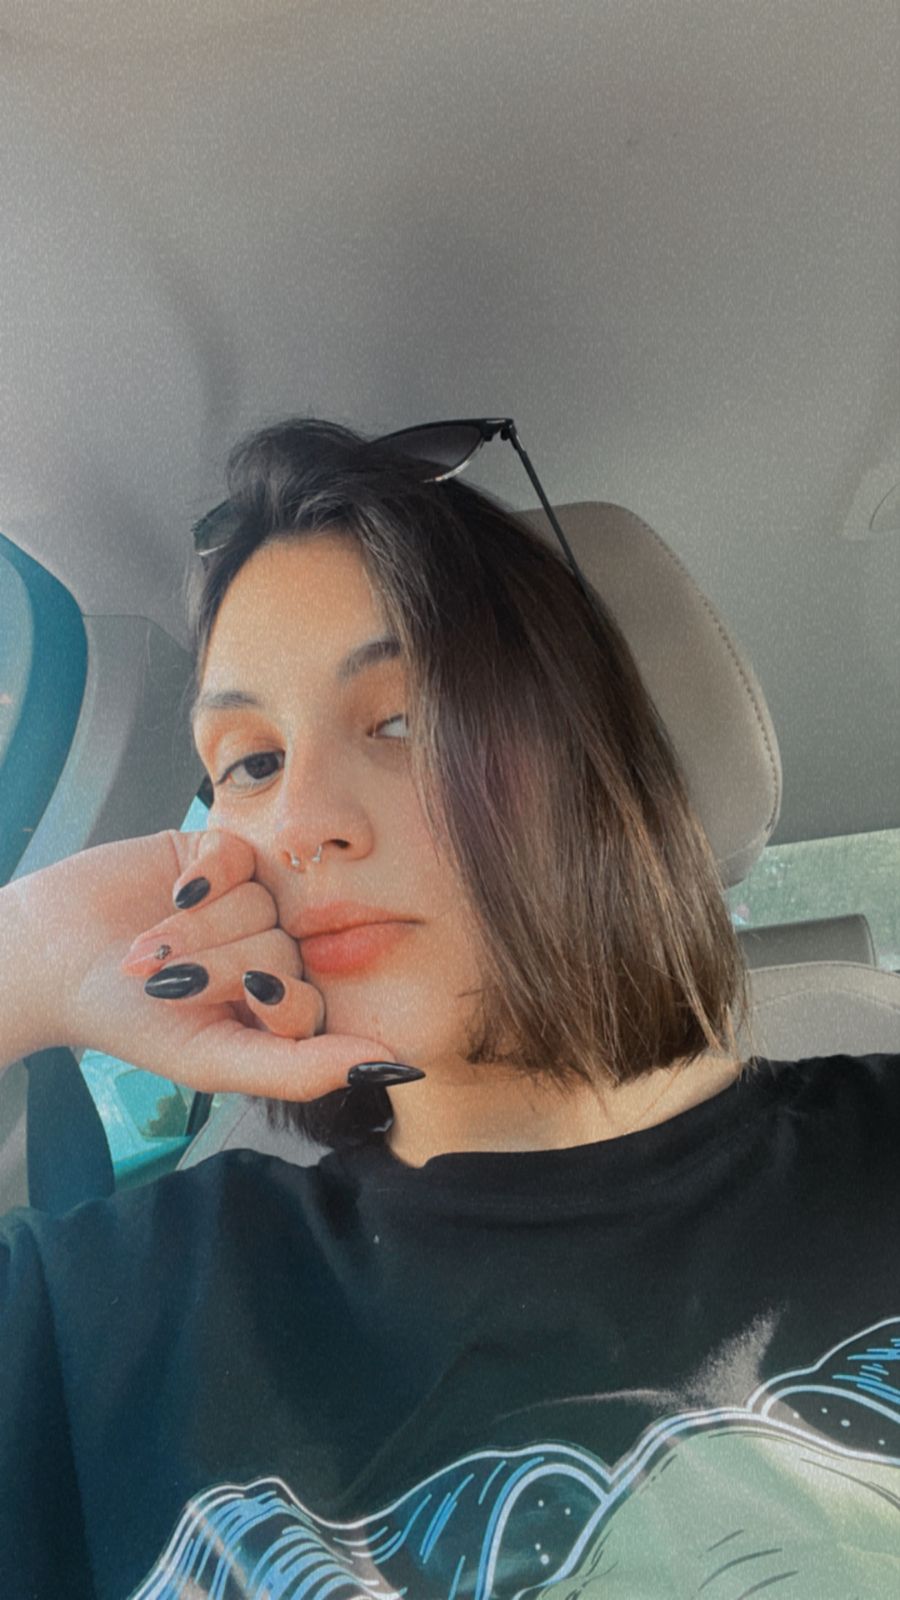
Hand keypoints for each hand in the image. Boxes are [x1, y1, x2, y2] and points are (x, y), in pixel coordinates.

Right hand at [12, 828, 408, 1101]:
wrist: (52, 959)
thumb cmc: (129, 1022)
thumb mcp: (211, 1059)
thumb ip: (301, 1069)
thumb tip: (390, 1065)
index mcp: (279, 1003)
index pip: (313, 999)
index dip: (274, 1000)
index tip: (241, 1004)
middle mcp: (273, 948)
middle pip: (281, 948)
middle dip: (215, 967)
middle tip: (164, 984)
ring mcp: (250, 898)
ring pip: (259, 902)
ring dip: (194, 929)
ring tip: (147, 949)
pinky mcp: (220, 852)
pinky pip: (238, 856)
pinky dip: (201, 878)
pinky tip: (174, 893)